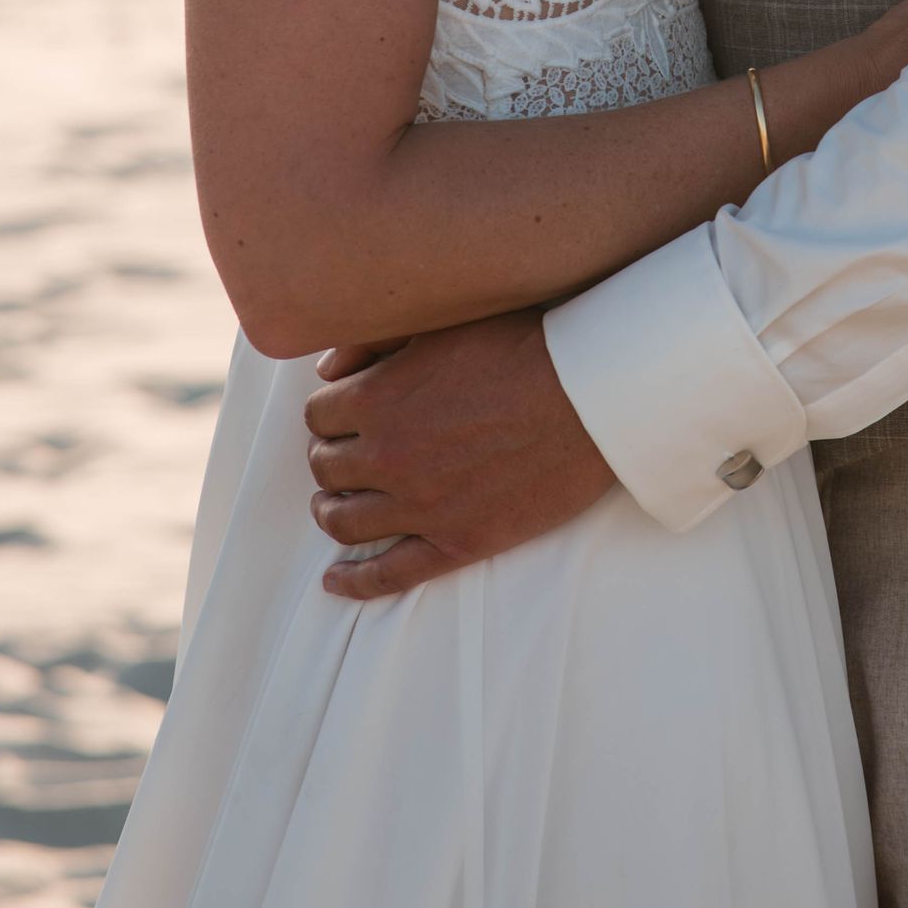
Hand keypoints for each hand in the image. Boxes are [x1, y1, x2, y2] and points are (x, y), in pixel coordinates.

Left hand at [304, 308, 612, 599]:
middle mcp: (387, 456)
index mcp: (376, 399)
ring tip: (340, 503)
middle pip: (326, 468)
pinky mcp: (458, 542)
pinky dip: (354, 582)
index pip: (317, 417)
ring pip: (343, 523)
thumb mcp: (440, 326)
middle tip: (348, 454)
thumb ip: (373, 344)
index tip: (345, 416)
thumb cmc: (522, 345)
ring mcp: (421, 505)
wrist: (590, 394)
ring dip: (333, 510)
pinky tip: (335, 582)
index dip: (330, 415)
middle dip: (332, 458)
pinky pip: (389, 575)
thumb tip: (325, 372)